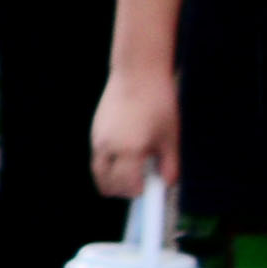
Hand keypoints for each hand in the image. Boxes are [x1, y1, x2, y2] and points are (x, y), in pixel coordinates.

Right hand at [91, 65, 180, 207]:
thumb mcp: (171, 136)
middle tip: (138, 185)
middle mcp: (108, 147)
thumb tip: (167, 183)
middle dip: (121, 189)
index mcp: (130, 150)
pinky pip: (98, 155)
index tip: (146, 194)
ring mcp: (98, 138)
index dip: (137, 193)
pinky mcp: (95, 129)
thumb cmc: (158, 103)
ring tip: (132, 169)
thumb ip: (170, 164)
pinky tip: (127, 151)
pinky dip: (108, 162)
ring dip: (112, 177)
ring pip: (98, 169)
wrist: (137, 73)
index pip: (126, 186)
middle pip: (105, 182)